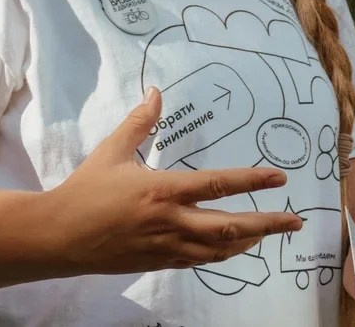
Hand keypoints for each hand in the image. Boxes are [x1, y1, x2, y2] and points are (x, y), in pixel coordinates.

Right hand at [51, 86, 302, 274]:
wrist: (59, 236)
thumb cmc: (85, 190)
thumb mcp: (112, 151)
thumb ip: (139, 122)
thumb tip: (156, 92)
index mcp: (163, 190)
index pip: (218, 184)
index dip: (252, 181)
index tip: (278, 177)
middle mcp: (171, 221)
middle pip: (230, 226)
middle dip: (267, 224)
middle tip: (295, 220)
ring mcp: (167, 246)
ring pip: (219, 249)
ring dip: (249, 241)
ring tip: (270, 233)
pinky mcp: (159, 262)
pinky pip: (199, 261)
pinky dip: (221, 254)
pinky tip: (232, 247)